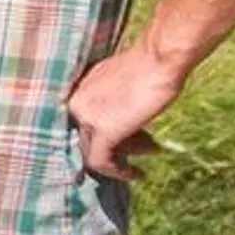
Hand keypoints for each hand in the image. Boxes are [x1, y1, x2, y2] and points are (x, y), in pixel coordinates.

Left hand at [64, 44, 182, 181]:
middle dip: (122, 143)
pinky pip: (100, 162)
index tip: (131, 139)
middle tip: (148, 144)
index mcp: (78, 89)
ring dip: (127, 154)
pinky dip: (118, 172)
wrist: (159, 59)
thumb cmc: (149, 65)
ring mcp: (85, 117)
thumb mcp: (122, 85)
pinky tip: (137, 175)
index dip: (110, 132)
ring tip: (153, 149)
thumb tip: (122, 123)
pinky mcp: (101, 131)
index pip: (85, 122)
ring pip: (95, 150)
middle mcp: (75, 102)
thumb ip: (113, 102)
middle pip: (90, 136)